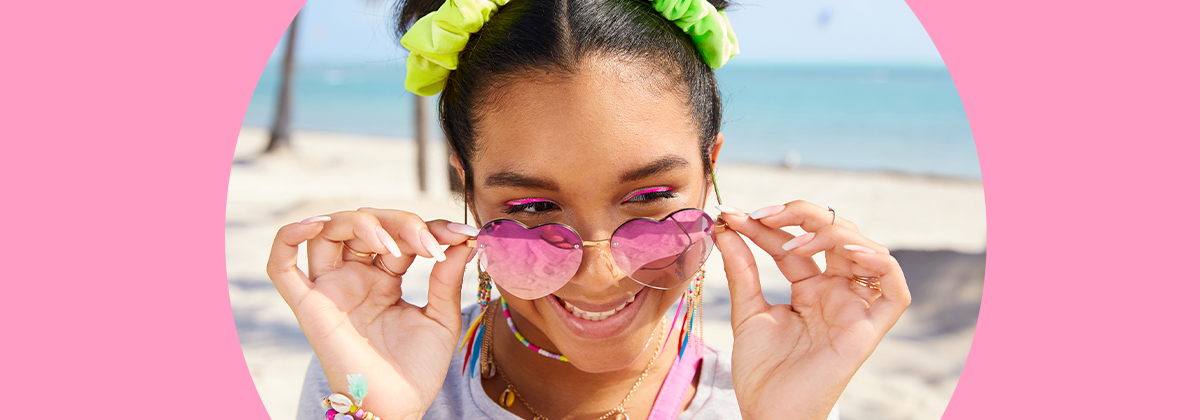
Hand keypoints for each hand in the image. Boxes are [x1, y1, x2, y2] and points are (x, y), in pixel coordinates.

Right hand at [267, 208, 475, 419]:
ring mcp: (330, 289)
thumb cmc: (416, 370)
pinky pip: (281, 267)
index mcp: (384, 277)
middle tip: (430, 243)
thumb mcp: (441, 317)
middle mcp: (354, 277)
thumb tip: (462, 238)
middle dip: (400, 223)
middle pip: (364, 224)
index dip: (429, 228)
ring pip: (328, 232)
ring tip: (392, 244)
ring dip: (359, 223)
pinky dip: (288, 237)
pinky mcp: (309, 306)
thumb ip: (447, 279)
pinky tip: (315, 225)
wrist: (398, 409)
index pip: (398, 233)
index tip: (461, 235)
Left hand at [714, 201, 910, 419]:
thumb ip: (743, 270)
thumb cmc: (761, 373)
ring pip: (865, 251)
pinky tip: (849, 250)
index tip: (733, 216)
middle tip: (761, 214)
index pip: (796, 244)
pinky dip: (880, 263)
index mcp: (811, 290)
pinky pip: (894, 290)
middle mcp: (837, 294)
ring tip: (792, 241)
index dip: (768, 226)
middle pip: (836, 236)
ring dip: (833, 233)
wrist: (768, 414)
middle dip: (801, 216)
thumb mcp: (748, 311)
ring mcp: (855, 309)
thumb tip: (727, 226)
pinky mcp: (870, 329)